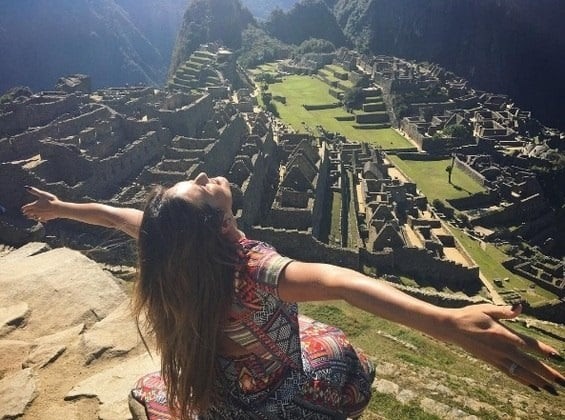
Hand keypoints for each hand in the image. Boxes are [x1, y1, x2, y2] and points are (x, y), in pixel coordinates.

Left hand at [21, 186, 61, 222]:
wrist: (58, 208)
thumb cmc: (50, 200)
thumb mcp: (42, 194)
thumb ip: (34, 191)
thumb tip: (26, 187)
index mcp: (33, 205)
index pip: (25, 208)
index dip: (23, 208)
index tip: (23, 208)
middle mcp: (35, 211)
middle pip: (27, 213)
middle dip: (26, 212)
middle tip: (25, 212)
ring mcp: (39, 216)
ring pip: (32, 217)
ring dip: (30, 216)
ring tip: (30, 216)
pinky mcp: (44, 219)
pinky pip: (38, 220)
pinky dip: (37, 219)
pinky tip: (38, 218)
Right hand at [443, 303, 563, 393]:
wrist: (451, 328)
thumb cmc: (470, 315)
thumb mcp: (486, 308)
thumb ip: (504, 311)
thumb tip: (519, 307)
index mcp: (502, 334)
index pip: (527, 343)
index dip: (543, 350)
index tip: (558, 356)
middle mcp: (501, 348)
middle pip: (528, 364)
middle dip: (547, 374)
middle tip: (562, 383)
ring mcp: (497, 357)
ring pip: (521, 373)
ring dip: (539, 382)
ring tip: (553, 390)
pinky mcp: (492, 362)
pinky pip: (511, 374)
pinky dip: (524, 381)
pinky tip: (535, 386)